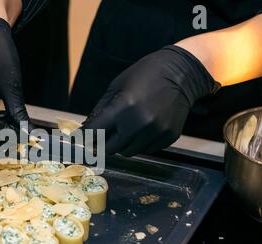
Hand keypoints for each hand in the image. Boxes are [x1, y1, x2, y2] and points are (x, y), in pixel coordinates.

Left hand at [83, 45, 219, 155]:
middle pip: (110, 148)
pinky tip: (142, 128)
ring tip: (125, 128)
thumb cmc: (146, 74)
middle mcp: (140, 124)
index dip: (84, 137)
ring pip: (128, 152)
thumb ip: (100, 110)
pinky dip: (139, 143)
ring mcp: (155, 133)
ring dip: (122, 144)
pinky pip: (146, 149)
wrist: (182, 72)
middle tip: (101, 136)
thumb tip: (86, 130)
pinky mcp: (168, 138)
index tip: (79, 139)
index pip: (95, 132)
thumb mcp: (117, 86)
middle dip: (102, 143)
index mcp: (124, 107)